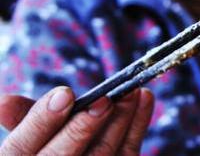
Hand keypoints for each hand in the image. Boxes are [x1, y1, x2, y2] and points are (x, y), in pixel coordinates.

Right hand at [0, 86, 153, 155]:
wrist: (83, 151)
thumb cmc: (49, 143)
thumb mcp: (31, 133)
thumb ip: (26, 116)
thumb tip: (3, 101)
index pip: (21, 148)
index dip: (42, 122)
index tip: (65, 94)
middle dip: (84, 127)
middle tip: (104, 100)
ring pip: (102, 155)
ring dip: (120, 121)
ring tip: (132, 91)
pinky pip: (127, 153)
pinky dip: (138, 125)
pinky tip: (144, 98)